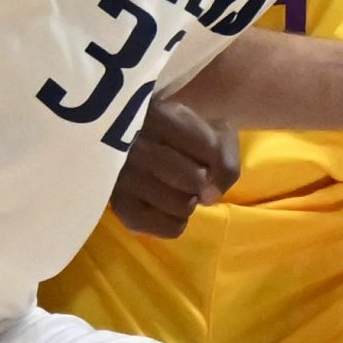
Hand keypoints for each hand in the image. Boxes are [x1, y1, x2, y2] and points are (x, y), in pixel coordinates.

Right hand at [109, 100, 241, 237]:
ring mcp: (122, 176)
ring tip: (176, 191)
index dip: (220, 161)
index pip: (209, 147)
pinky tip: (167, 210)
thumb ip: (224, 156)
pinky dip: (175, 224)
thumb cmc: (182, 134)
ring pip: (179, 205)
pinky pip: (166, 227)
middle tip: (191, 179)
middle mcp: (133, 143)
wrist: (140, 141)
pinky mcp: (118, 205)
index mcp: (158, 114)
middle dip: (201, 184)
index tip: (209, 161)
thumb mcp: (210, 129)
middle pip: (194, 180)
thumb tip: (209, 197)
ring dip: (188, 204)